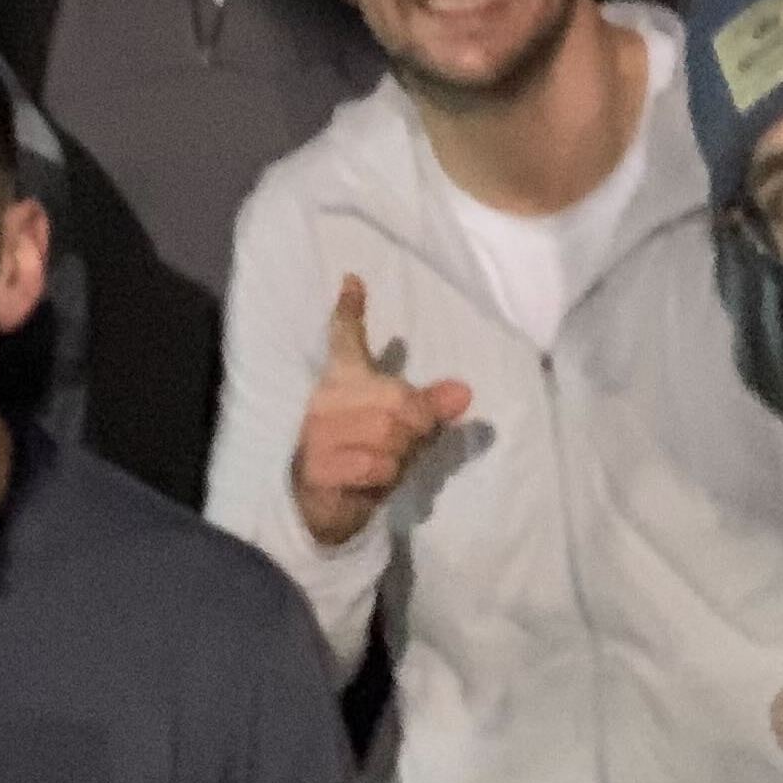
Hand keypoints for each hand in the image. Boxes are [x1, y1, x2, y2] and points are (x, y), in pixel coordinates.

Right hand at [289, 275, 471, 547]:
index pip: (345, 338)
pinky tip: (369, 480)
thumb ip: (430, 405)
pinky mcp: (317, 464)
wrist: (325, 503)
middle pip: (396, 399)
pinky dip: (382, 477)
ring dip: (399, 456)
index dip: (349, 311)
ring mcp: (317, 430)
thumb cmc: (365, 452)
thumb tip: (465, 392)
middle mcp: (326, 398)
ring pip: (387, 435)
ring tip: (382, 462)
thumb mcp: (402, 428)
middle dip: (415, 427)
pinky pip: (372, 465)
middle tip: (405, 444)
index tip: (353, 280)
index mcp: (344, 379)